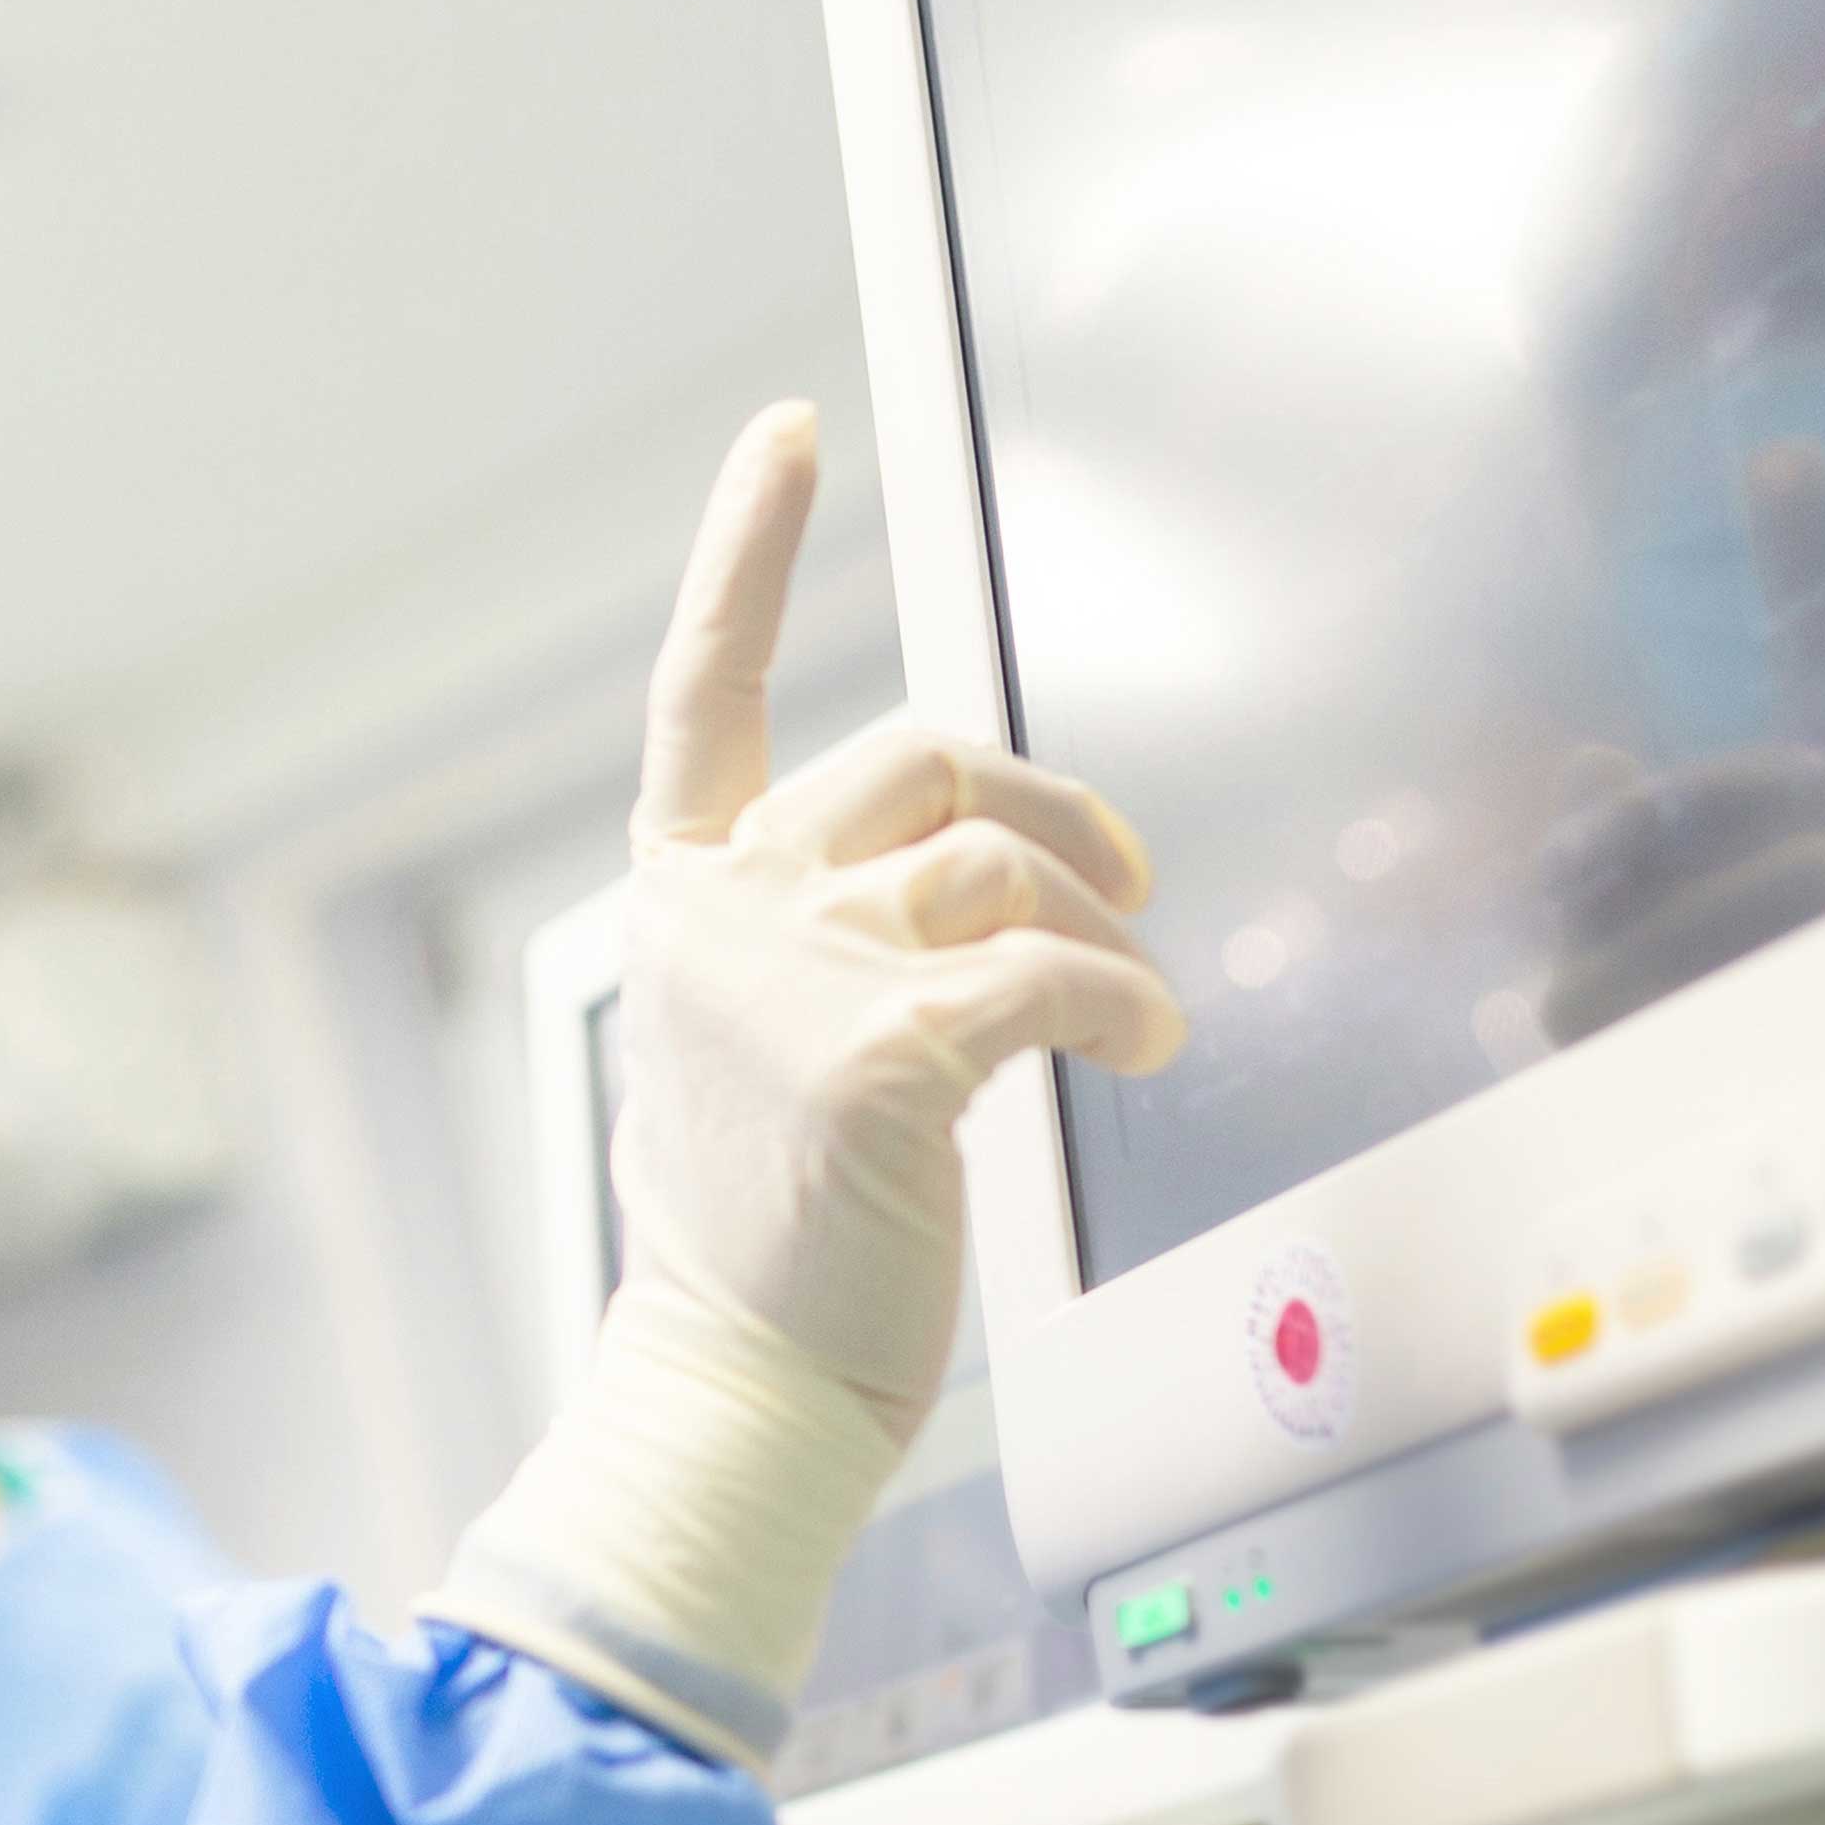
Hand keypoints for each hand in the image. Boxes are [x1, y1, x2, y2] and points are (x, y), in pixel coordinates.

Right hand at [424, 405, 1181, 1769]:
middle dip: (1050, 809)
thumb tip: (959, 894)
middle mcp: (720, 911)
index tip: (787, 435)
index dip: (747, 552)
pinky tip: (1142, 1044)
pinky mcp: (881, 1050)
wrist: (738, 1389)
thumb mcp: (753, 1053)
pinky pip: (1053, 968)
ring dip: (1101, 915)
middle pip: (920, 762)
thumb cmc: (769, 1243)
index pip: (706, 688)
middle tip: (1126, 884)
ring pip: (993, 856)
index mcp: (682, 900)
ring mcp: (789, 974)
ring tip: (1132, 994)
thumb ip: (814, 944)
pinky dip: (1125, 1000)